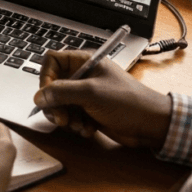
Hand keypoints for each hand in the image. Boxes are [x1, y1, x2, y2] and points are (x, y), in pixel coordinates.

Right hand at [34, 50, 171, 148]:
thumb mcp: (92, 93)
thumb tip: (38, 97)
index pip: (53, 61)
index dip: (46, 78)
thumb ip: (62, 93)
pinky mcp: (90, 111)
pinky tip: (88, 129)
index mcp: (85, 62)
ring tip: (78, 125)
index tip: (47, 96)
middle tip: (61, 118)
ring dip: (66, 118)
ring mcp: (86, 95)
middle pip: (53, 86)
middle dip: (55, 105)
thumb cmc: (128, 102)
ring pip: (60, 104)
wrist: (152, 125)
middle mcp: (83, 76)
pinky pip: (71, 116)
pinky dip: (76, 125)